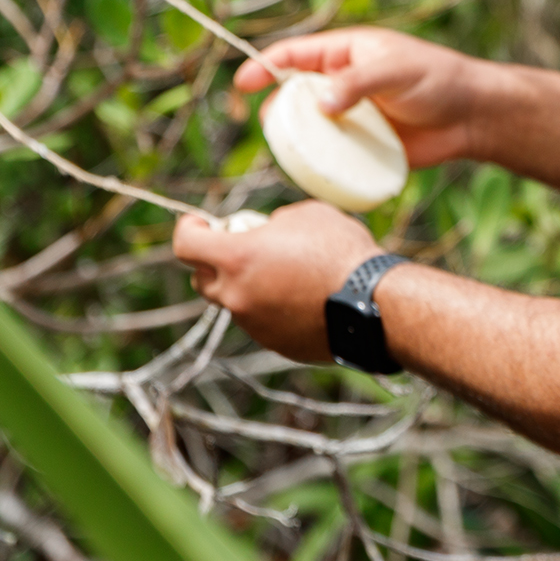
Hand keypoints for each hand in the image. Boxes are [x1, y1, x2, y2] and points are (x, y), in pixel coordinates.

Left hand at [171, 201, 380, 361]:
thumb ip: (273, 224)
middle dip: (214, 263)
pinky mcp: (275, 344)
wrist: (374, 303)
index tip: (200, 223)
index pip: (185, 244)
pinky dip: (273, 309)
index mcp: (237, 259)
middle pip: (202, 280)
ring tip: (288, 274)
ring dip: (249, 287)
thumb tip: (268, 233)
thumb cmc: (341, 251)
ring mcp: (254, 325)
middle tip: (242, 249)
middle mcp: (237, 295)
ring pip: (236, 303)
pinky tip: (305, 298)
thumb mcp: (305, 215)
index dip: (189, 228)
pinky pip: (263, 322)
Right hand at [236, 27, 497, 167]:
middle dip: (275, 109)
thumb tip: (320, 104)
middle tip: (268, 127)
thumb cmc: (437, 79)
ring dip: (294, 140)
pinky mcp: (363, 145)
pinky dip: (318, 163)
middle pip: (294, 95)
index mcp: (346, 54)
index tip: (244, 84)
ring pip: (310, 129)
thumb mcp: (395, 71)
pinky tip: (311, 174)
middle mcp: (343, 85)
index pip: (294, 55)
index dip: (265, 66)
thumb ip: (357, 82)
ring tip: (287, 153)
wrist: (472, 117)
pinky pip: (332, 155)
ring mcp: (352, 117)